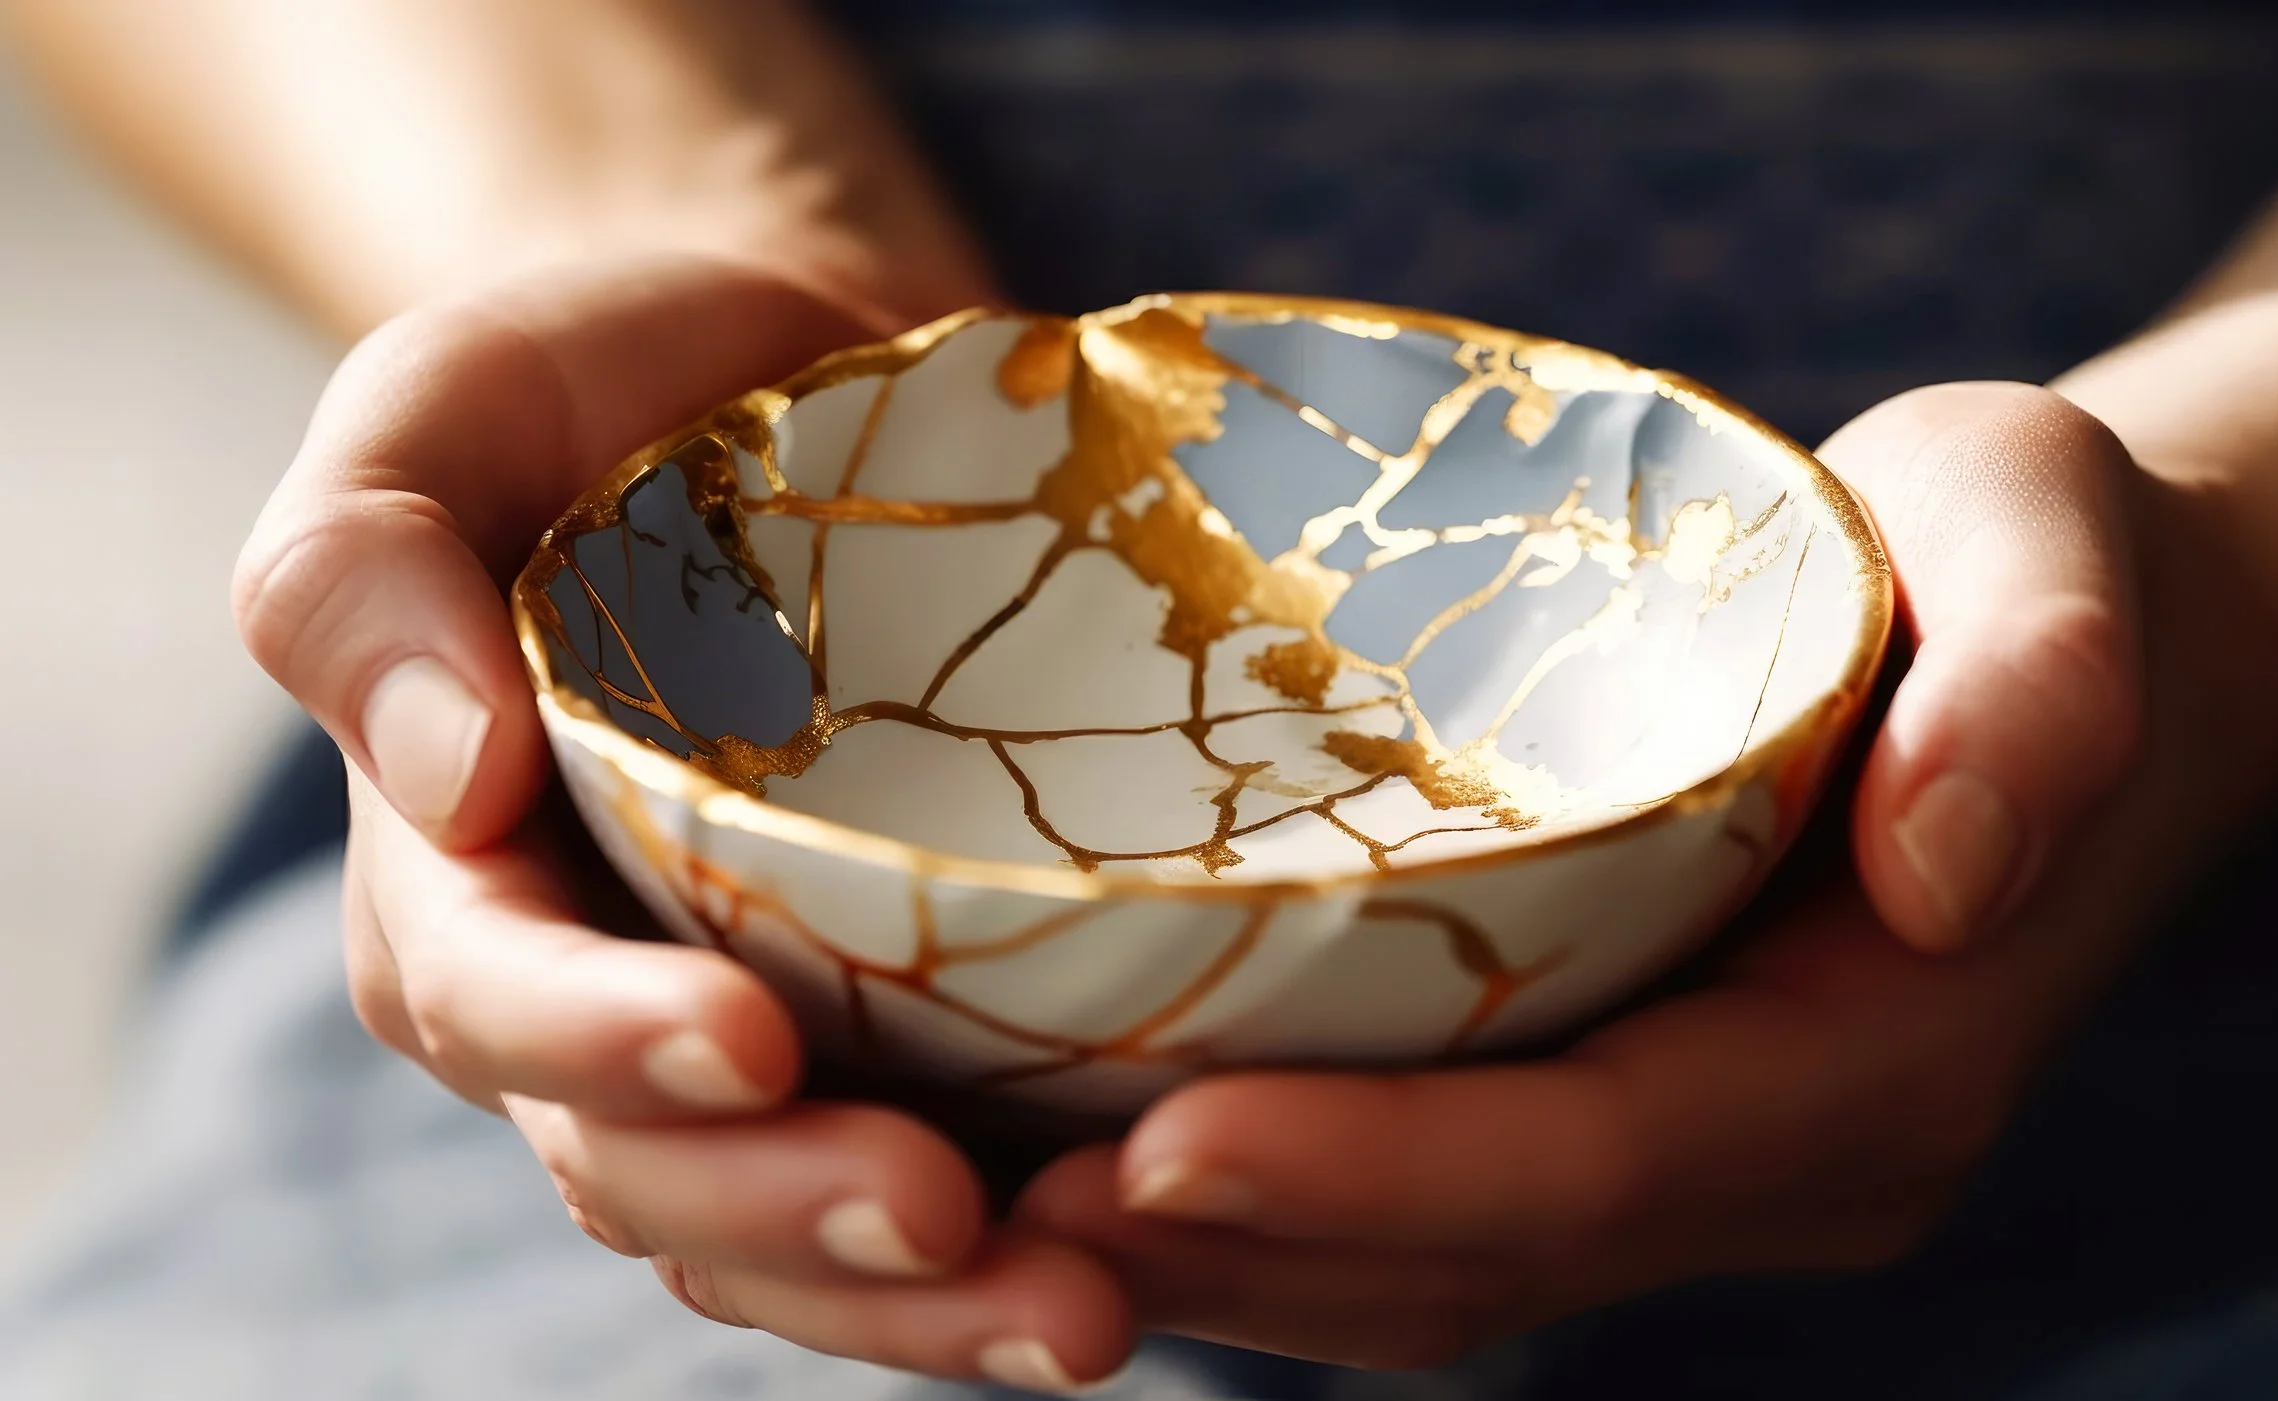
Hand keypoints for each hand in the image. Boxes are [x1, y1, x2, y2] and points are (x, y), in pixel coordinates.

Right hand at [234, 255, 1136, 1392]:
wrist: (775, 372)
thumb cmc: (591, 389)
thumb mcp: (435, 414)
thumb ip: (360, 574)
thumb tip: (445, 777)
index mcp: (458, 881)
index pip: (500, 1003)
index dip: (606, 1045)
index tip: (747, 1040)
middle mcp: (596, 997)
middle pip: (663, 1168)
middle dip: (798, 1217)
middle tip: (955, 1223)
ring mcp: (756, 1030)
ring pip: (800, 1224)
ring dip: (927, 1298)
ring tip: (1083, 1311)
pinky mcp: (900, 1026)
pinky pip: (932, 1173)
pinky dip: (1014, 1239)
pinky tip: (1140, 1253)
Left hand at [1013, 386, 2183, 1366]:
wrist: (2069, 640)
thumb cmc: (2025, 556)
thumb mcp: (2049, 536)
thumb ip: (2038, 688)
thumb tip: (1945, 867)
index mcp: (1880, 1055)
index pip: (1596, 1155)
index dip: (1376, 1171)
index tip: (1150, 1140)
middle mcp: (1784, 1155)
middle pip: (1480, 1256)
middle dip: (1241, 1244)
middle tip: (994, 1206)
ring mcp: (1708, 1161)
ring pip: (1438, 1271)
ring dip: (1223, 1261)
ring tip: (996, 1206)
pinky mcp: (1634, 1116)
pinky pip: (1437, 1205)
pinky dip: (1275, 1206)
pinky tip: (1103, 1145)